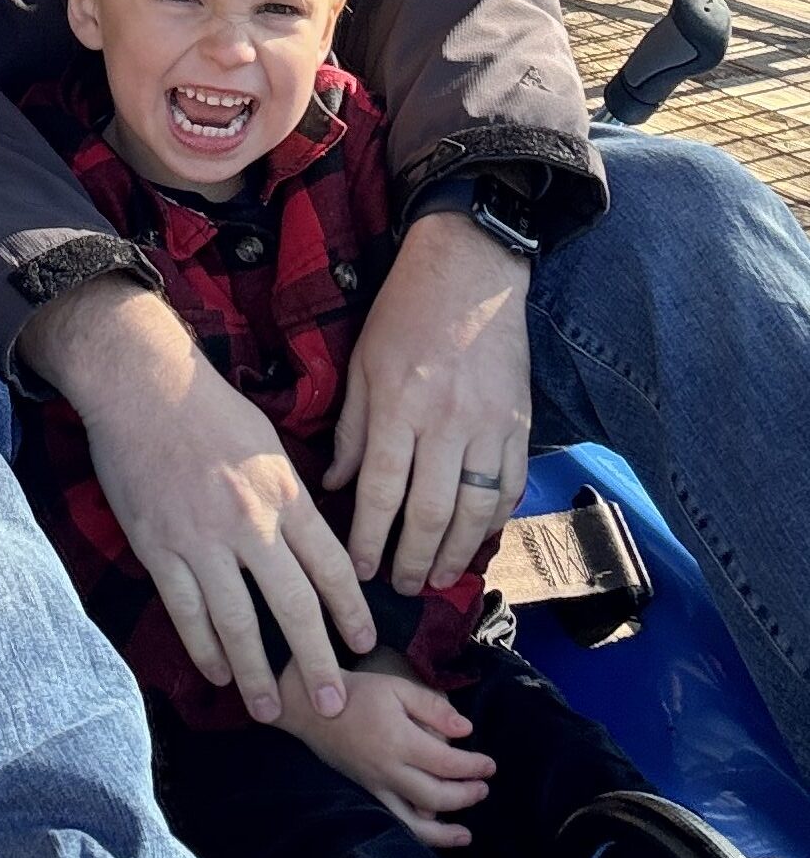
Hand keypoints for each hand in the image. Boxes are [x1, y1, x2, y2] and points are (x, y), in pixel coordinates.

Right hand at [18, 279, 377, 721]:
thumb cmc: (207, 406)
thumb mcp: (267, 442)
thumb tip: (312, 535)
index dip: (350, 612)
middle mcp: (250, 522)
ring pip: (237, 622)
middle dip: (317, 662)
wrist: (140, 383)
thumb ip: (288, 493)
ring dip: (256, 674)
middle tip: (333, 705)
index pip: (330, 566)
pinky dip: (202, 648)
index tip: (365, 645)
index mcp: (284, 492)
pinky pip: (186, 611)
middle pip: (293, 607)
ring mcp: (202, 539)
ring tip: (268, 710)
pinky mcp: (159, 547)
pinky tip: (215, 672)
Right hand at [276, 655, 494, 848]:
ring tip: (466, 834)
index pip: (446, 762)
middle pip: (436, 795)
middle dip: (465, 795)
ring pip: (415, 822)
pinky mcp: (366, 793)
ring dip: (444, 832)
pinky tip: (431, 834)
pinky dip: (416, 833)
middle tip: (484, 788)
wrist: (311, 707)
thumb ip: (432, 707)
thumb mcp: (395, 688)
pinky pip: (394, 821)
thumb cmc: (356, 693)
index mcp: (399, 740)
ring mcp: (375, 787)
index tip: (490, 765)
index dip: (472, 766)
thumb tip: (465, 729)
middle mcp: (389, 770)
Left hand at [325, 212, 530, 597]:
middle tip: (401, 586)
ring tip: (438, 576)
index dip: (371, 538)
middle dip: (413, 558)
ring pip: (476, 509)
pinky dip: (495, 520)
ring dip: (457, 552)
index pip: (382, 490)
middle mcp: (446, 422)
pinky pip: (510, 486)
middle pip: (431, 511)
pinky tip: (479, 540)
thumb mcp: (362, 364)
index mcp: (399, 406)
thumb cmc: (404, 313)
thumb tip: (338, 485)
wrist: (470, 271)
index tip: (361, 570)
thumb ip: (352, 429)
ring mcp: (489, 426)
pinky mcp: (519, 424)